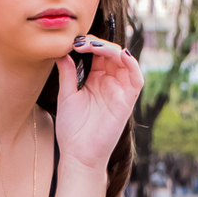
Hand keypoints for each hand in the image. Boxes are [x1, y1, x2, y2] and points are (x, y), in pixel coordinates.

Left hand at [53, 37, 143, 173]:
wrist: (78, 155)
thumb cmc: (72, 130)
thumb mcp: (67, 95)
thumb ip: (68, 73)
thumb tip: (61, 51)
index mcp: (96, 80)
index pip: (98, 54)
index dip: (88, 44)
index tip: (72, 41)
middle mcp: (110, 83)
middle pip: (111, 53)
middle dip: (97, 44)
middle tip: (81, 42)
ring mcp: (120, 91)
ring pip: (124, 61)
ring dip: (111, 49)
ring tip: (94, 46)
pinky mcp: (128, 101)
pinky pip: (136, 78)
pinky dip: (132, 63)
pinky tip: (120, 54)